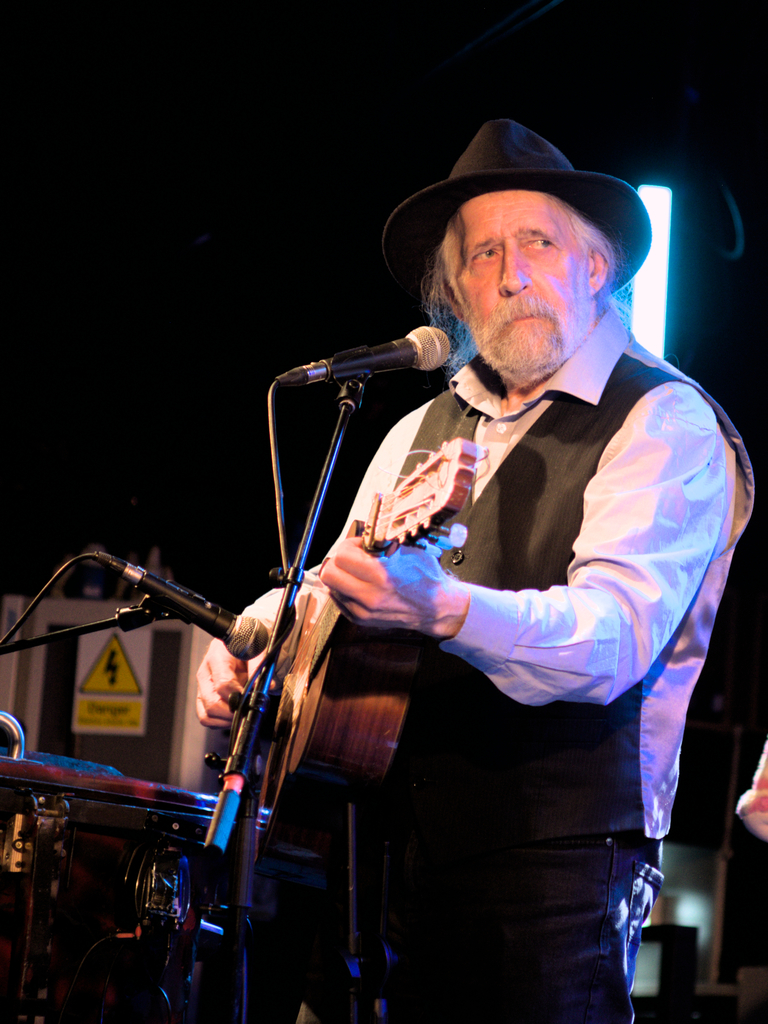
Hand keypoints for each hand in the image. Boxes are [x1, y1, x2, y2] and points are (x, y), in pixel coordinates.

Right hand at [196, 639, 256, 727]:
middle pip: (212, 703)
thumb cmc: (248, 641)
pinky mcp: (204, 695)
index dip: (239, 696)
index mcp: (217, 657)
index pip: (223, 684)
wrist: (242, 636)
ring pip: (206, 714)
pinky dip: (220, 722)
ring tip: (242, 714)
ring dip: (225, 720)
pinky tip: (234, 715)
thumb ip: (260, 667)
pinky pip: (206, 717)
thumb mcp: (258, 648)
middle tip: (248, 710)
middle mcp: (206, 673)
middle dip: (232, 712)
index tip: (252, 699)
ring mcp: (203, 686)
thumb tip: (265, 687)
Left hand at [318, 536, 469, 638]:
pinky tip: (359, 585)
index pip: (342, 556)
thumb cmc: (426, 578)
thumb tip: (366, 536)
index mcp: (381, 575)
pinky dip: (345, 590)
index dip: (349, 546)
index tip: (358, 545)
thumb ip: (383, 543)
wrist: (436, 608)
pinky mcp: (361, 619)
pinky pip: (339, 601)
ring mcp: (363, 610)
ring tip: (356, 571)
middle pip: (329, 573)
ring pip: (331, 587)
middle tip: (351, 557)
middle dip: (338, 561)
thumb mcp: (409, 551)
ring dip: (341, 576)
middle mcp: (369, 595)